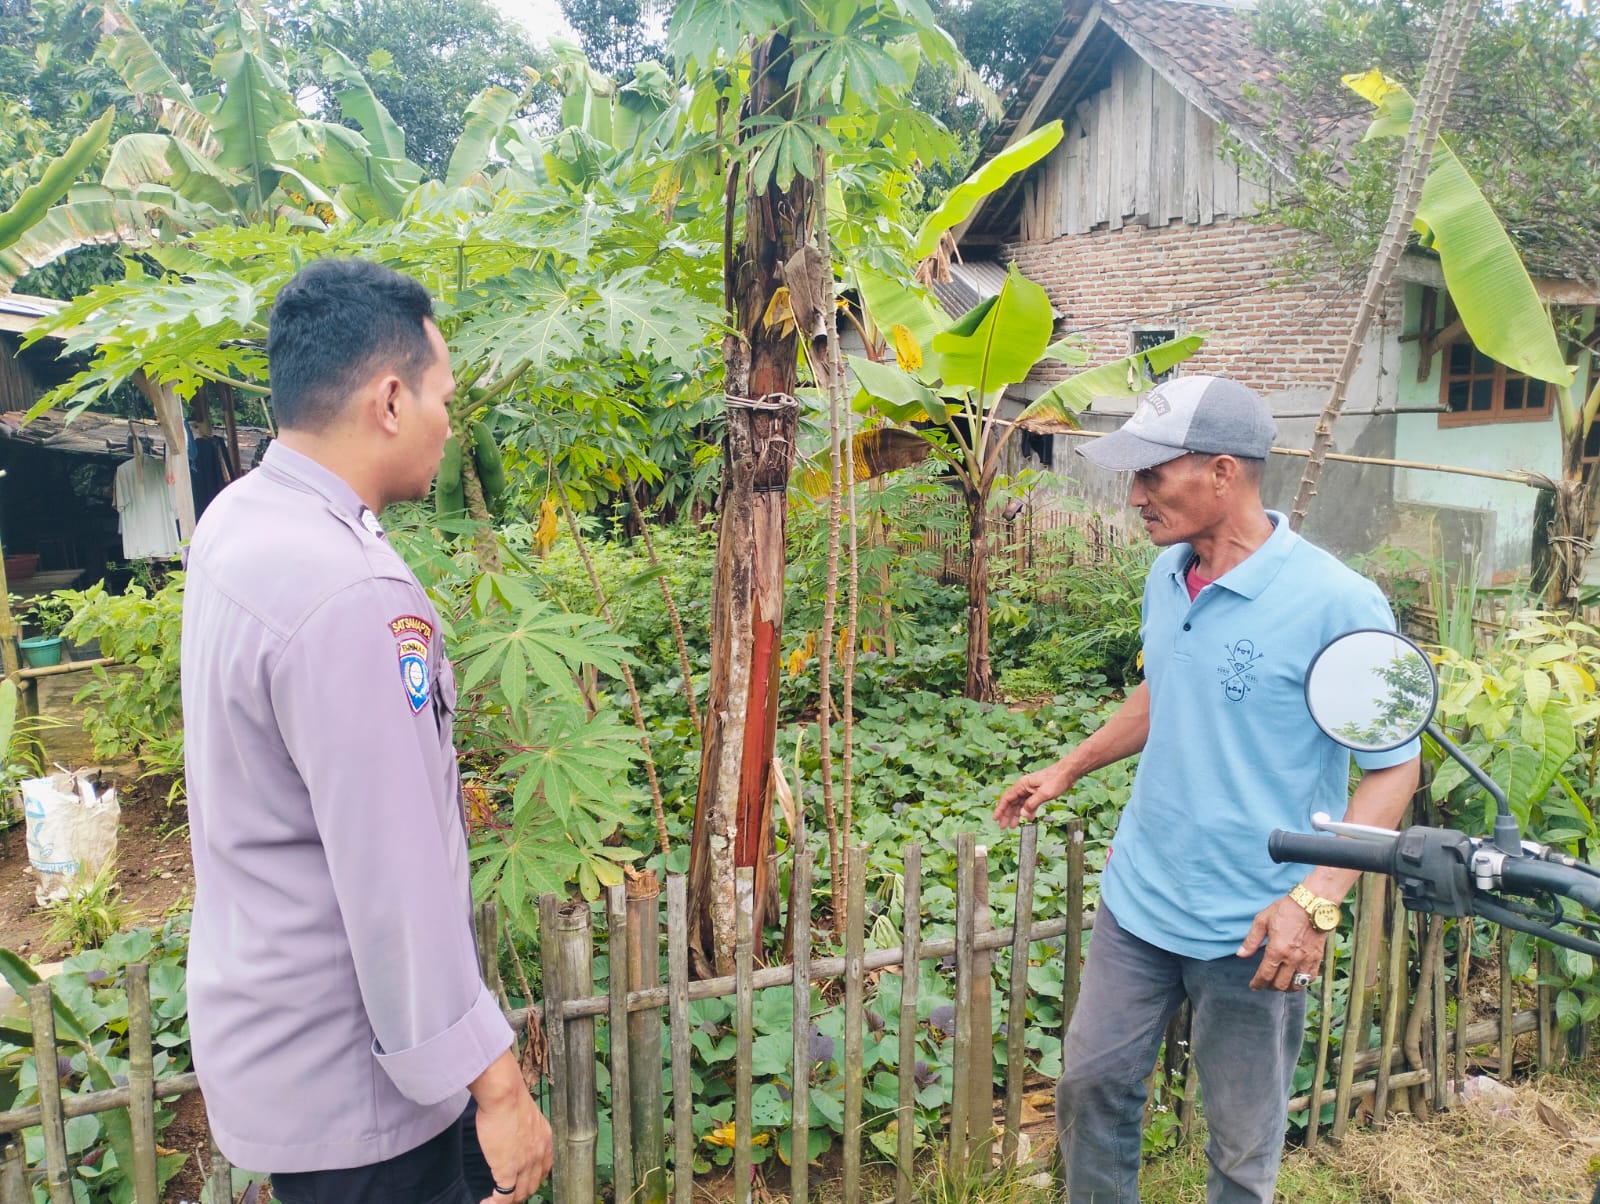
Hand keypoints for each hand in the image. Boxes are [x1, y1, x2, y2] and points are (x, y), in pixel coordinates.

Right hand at [475, 1084, 552, 1201]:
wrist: (504, 1095)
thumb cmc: (509, 1096)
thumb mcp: (525, 1113)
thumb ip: (522, 1126)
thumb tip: (512, 1129)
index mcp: (544, 1139)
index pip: (544, 1168)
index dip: (533, 1178)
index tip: (523, 1180)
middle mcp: (538, 1154)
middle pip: (533, 1184)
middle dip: (520, 1192)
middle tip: (507, 1192)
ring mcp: (524, 1164)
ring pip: (520, 1194)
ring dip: (508, 1200)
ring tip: (495, 1200)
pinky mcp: (507, 1170)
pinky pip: (504, 1197)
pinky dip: (495, 1203)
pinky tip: (486, 1202)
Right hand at [993, 761, 1073, 827]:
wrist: (1068, 772)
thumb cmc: (1057, 779)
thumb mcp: (1045, 793)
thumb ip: (1032, 804)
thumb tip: (1022, 814)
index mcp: (1022, 785)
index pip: (1007, 798)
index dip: (1000, 809)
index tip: (996, 819)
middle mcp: (1024, 787)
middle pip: (1011, 802)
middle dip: (1006, 815)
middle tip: (1003, 827)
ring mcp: (1031, 790)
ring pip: (1019, 804)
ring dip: (1015, 815)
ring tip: (1012, 826)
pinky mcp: (1038, 793)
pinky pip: (1028, 804)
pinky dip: (1026, 812)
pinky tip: (1027, 819)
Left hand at [1237, 895, 1325, 991]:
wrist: (1313, 904)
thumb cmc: (1286, 909)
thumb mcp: (1262, 920)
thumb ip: (1251, 940)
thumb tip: (1240, 954)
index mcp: (1277, 949)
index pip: (1265, 975)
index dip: (1257, 984)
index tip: (1254, 986)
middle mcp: (1292, 958)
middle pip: (1280, 984)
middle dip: (1270, 986)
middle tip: (1266, 983)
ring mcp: (1306, 960)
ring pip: (1296, 985)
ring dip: (1286, 988)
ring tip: (1279, 983)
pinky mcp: (1317, 958)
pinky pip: (1310, 979)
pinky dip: (1301, 983)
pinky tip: (1295, 979)